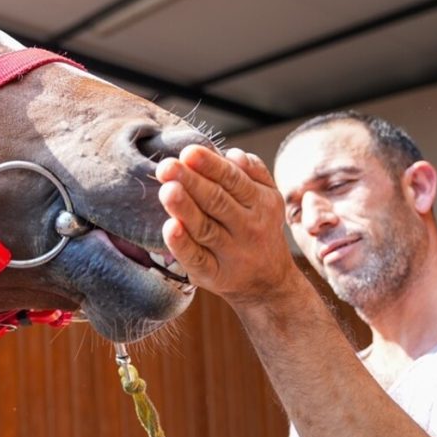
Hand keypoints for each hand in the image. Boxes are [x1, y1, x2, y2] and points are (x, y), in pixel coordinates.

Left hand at [156, 146, 300, 304]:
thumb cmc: (259, 229)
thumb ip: (254, 171)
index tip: (189, 152)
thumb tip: (233, 153)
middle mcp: (247, 227)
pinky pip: (197, 259)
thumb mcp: (268, 197)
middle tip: (167, 166)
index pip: (233, 180)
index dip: (210, 165)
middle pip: (217, 201)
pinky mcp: (214, 275)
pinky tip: (169, 228)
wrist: (270, 284)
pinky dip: (182, 245)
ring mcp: (230, 253)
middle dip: (192, 182)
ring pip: (205, 228)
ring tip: (167, 190)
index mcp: (259, 202)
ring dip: (185, 209)